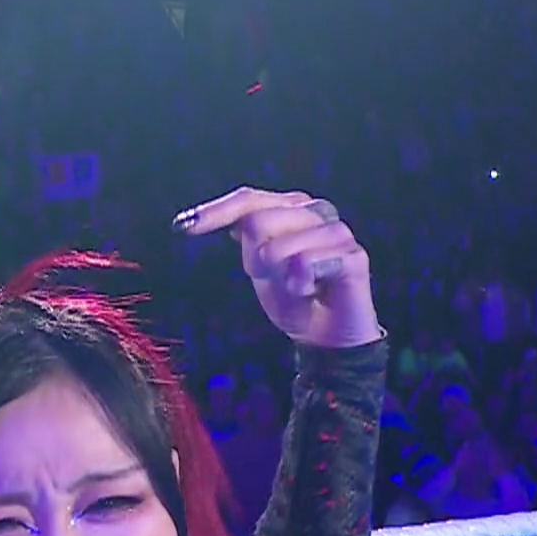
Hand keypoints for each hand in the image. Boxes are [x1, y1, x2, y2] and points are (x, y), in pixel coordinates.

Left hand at [173, 186, 380, 348]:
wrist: (326, 335)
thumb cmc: (293, 298)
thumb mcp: (259, 267)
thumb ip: (248, 238)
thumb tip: (223, 220)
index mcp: (292, 208)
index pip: (248, 200)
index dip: (216, 212)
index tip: (183, 227)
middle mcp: (316, 211)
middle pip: (258, 224)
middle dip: (255, 261)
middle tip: (276, 279)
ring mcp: (337, 230)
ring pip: (278, 248)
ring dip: (279, 278)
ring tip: (298, 288)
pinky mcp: (353, 254)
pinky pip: (306, 265)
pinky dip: (300, 286)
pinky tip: (312, 292)